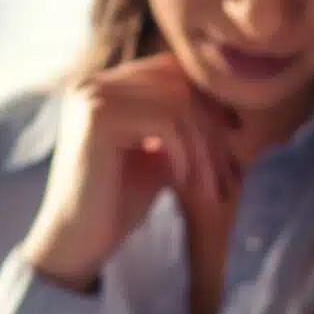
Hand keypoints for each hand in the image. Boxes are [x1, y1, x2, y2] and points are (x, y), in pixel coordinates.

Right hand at [22, 53, 240, 289]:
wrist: (78, 243)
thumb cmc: (118, 204)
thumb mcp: (158, 155)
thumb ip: (182, 126)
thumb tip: (229, 109)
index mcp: (103, 86)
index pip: (170, 70)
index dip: (208, 99)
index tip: (236, 132)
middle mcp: (93, 83)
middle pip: (177, 84)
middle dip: (212, 129)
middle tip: (230, 173)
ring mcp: (92, 96)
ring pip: (177, 103)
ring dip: (205, 149)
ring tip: (212, 188)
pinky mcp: (97, 117)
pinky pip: (166, 122)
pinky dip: (185, 153)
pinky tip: (184, 183)